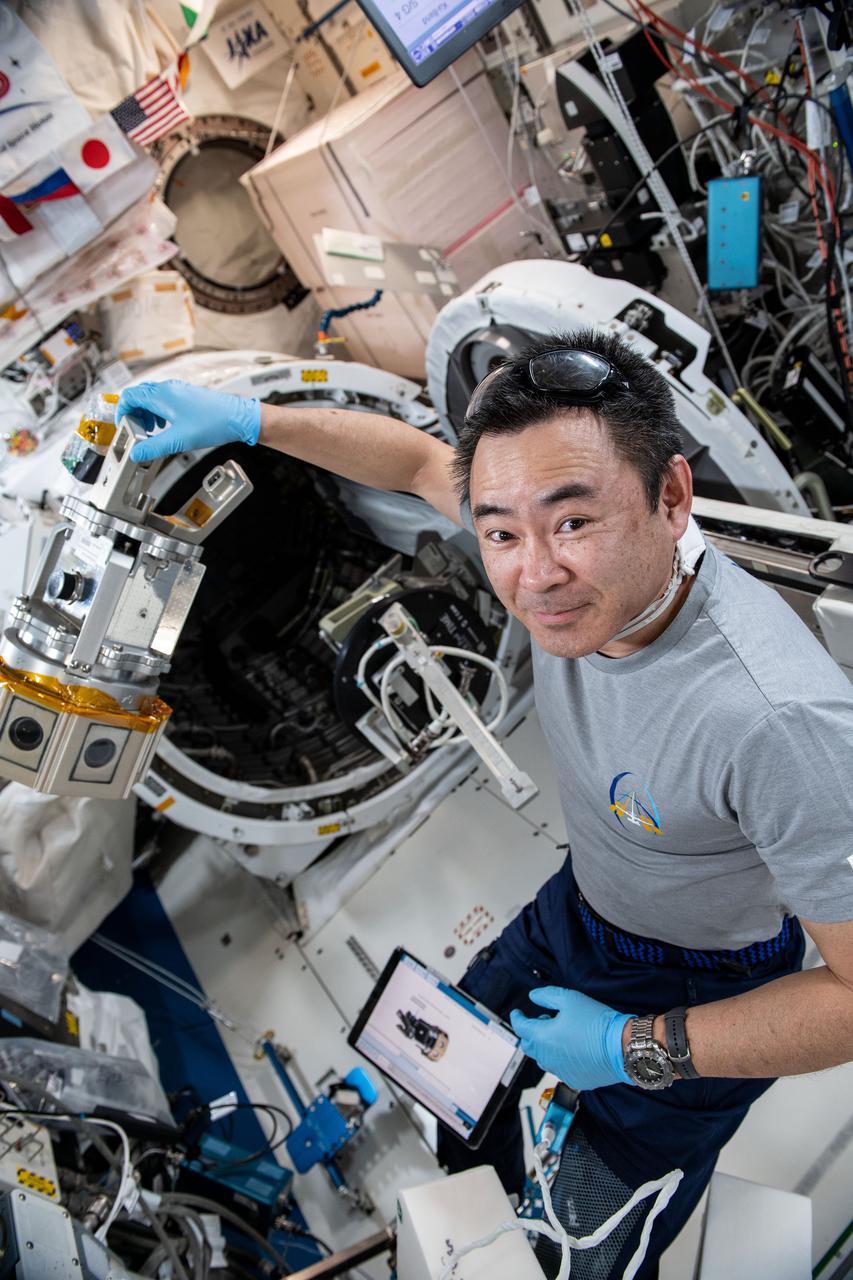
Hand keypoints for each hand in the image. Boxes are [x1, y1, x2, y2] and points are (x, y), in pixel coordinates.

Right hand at [116, 380, 260, 461]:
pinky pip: (164, 401)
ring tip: (151, 431)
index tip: (122, 427)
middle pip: (139, 396)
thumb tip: (135, 454)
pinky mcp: (186, 397)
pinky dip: (158, 412)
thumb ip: (154, 447)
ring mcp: (178, 391)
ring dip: (146, 414)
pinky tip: (165, 426)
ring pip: (151, 398)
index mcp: (161, 396)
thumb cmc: (213, 423)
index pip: (129, 397)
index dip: (121, 412)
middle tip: (136, 432)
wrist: (237, 417)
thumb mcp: (178, 440)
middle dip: (134, 414)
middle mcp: (168, 389)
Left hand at [510, 987, 633, 1091]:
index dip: (517, 1017)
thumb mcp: (570, 998)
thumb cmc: (597, 1023)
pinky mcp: (573, 1079)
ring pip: (543, 1058)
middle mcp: (547, 1057)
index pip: (520, 1027)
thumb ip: (547, 996)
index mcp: (542, 1037)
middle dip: (530, 1032)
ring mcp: (559, 1071)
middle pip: (528, 1045)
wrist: (621, 1047)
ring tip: (560, 1033)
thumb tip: (533, 996)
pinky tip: (573, 1048)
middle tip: (542, 1021)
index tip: (517, 1013)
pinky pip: (559, 1069)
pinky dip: (560, 1058)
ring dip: (544, 1046)